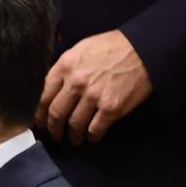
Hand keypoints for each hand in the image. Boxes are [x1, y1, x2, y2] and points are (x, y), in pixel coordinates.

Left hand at [37, 30, 151, 144]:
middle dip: (53, 128)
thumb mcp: (81, 50)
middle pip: (56, 113)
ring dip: (72, 136)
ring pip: (74, 124)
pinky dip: (92, 136)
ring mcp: (93, 97)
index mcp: (65, 67)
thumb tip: (52, 88)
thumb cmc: (113, 47)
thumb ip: (65, 68)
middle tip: (55, 135)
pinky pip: (96, 128)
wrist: (145, 48)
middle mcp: (76, 83)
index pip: (43, 96)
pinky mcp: (111, 107)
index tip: (40, 122)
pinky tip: (92, 137)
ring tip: (74, 139)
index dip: (40, 113)